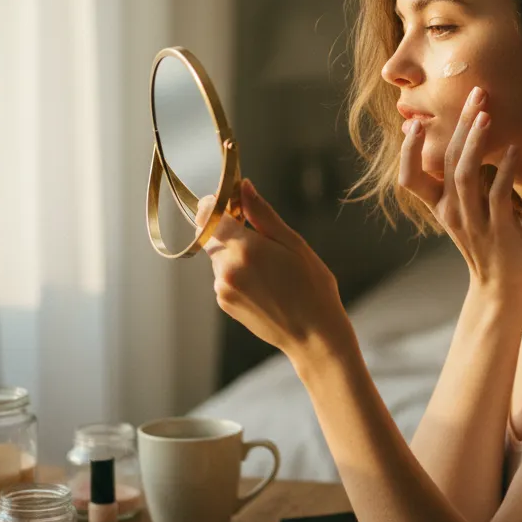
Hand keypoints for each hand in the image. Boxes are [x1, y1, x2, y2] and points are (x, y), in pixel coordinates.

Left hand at [196, 180, 352, 358]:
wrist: (313, 335)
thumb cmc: (312, 287)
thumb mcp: (294, 244)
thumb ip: (263, 214)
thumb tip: (243, 186)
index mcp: (244, 249)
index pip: (207, 215)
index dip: (216, 204)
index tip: (234, 204)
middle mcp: (226, 269)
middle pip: (210, 234)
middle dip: (227, 228)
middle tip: (259, 234)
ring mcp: (222, 288)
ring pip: (217, 256)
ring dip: (233, 251)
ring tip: (269, 265)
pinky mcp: (224, 302)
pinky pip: (222, 276)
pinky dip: (237, 271)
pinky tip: (265, 281)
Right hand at [399, 86, 521, 296]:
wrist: (502, 289)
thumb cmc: (486, 245)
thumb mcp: (464, 213)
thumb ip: (459, 183)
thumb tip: (460, 146)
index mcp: (439, 208)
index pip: (409, 178)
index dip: (408, 151)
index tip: (412, 122)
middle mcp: (451, 212)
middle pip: (445, 162)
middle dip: (457, 125)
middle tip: (473, 93)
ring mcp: (474, 221)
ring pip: (466, 175)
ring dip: (475, 142)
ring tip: (485, 115)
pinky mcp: (499, 229)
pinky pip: (498, 195)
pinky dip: (504, 170)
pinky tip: (513, 149)